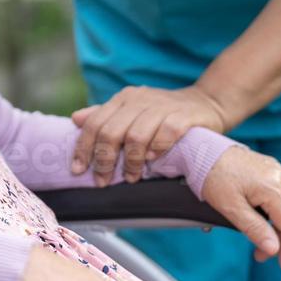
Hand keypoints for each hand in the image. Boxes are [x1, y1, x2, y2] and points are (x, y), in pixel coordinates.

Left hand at [70, 85, 228, 185]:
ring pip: (136, 136)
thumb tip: (75, 119)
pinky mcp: (183, 116)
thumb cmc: (163, 112)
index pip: (95, 123)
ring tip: (131, 177)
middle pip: (111, 132)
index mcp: (123, 99)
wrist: (206, 102)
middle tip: (103, 181)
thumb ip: (105, 115)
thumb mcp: (132, 110)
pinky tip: (152, 161)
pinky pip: (165, 134)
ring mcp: (162, 107)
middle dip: (104, 161)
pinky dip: (156, 150)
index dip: (83, 148)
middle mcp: (139, 99)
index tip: (78, 171)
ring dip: (131, 162)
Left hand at [199, 145, 280, 269]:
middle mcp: (278, 177)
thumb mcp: (231, 208)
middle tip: (263, 256)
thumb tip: (274, 249)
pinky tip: (262, 222)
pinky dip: (274, 212)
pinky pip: (279, 195)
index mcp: (272, 187)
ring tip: (260, 242)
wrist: (201, 150)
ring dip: (277, 227)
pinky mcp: (269, 169)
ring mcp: (275, 171)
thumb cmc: (212, 176)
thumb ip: (255, 229)